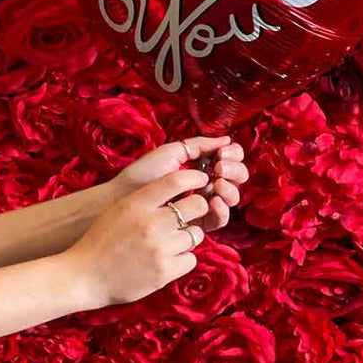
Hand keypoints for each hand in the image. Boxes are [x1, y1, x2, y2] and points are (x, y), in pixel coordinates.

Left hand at [109, 135, 248, 234]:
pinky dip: (222, 209)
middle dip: (234, 170)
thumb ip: (200, 145)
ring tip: (217, 183)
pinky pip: (219, 218)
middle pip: (235, 179)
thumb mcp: (172, 153)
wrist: (126, 197)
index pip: (229, 160)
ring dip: (230, 188)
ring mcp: (202, 204)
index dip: (233, 155)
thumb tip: (227, 140)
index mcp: (200, 166)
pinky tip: (214, 200)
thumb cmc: (143, 173)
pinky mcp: (198, 223)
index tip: (223, 153)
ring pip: (230, 198)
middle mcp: (205, 185)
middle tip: (220, 167)